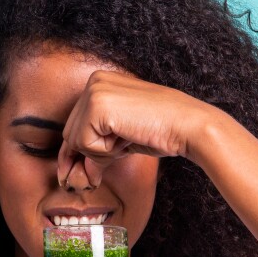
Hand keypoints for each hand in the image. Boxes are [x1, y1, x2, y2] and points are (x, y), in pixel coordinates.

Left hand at [57, 69, 216, 187]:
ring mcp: (94, 91)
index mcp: (100, 82)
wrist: (187, 126)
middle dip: (89, 154)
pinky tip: (127, 136)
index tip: (79, 172)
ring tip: (129, 137)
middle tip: (120, 150)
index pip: (75, 124)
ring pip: (75, 141)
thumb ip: (94, 150)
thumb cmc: (161, 131)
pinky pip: (84, 144)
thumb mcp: (120, 138)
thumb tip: (70, 176)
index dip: (78, 151)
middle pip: (70, 134)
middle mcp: (94, 81)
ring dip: (101, 152)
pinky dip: (105, 151)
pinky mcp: (97, 105)